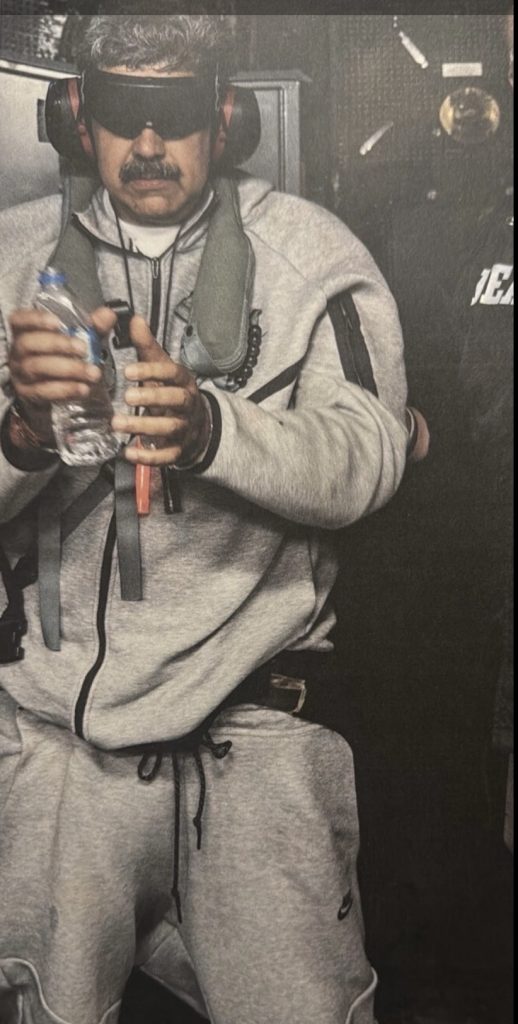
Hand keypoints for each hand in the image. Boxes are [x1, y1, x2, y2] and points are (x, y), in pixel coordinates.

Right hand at [8, 306, 115, 443]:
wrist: (51, 387)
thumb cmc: (63, 356)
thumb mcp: (79, 338)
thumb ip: (93, 326)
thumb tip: (108, 314)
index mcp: (25, 332)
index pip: (20, 320)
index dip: (36, 319)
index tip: (57, 322)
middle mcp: (18, 351)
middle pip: (29, 344)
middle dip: (57, 345)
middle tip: (83, 349)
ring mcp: (21, 373)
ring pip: (37, 368)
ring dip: (67, 370)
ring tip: (92, 373)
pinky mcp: (28, 393)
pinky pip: (44, 391)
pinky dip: (65, 390)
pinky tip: (83, 388)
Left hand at [112, 316, 210, 466]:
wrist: (196, 424)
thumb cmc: (171, 390)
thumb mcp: (161, 367)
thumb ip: (146, 346)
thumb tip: (134, 318)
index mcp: (183, 381)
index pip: (172, 373)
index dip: (152, 372)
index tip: (128, 371)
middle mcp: (188, 404)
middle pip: (176, 400)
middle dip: (152, 398)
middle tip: (126, 396)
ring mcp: (185, 428)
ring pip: (170, 428)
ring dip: (144, 426)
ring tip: (117, 424)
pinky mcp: (179, 450)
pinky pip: (168, 456)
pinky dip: (149, 457)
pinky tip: (128, 453)